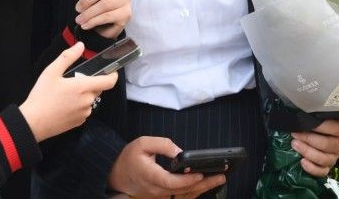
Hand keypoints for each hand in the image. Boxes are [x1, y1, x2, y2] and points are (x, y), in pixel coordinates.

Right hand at [20, 43, 116, 141]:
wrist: (33, 123)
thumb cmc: (41, 96)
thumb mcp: (51, 72)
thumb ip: (67, 57)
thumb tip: (80, 46)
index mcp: (83, 87)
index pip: (108, 82)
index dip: (113, 75)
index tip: (111, 71)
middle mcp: (87, 101)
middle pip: (97, 89)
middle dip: (90, 83)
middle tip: (72, 81)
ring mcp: (84, 113)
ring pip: (90, 100)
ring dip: (84, 95)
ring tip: (65, 94)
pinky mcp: (79, 122)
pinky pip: (84, 110)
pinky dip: (78, 106)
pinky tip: (64, 105)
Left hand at [75, 0, 130, 38]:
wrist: (102, 24)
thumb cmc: (94, 3)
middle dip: (87, 1)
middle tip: (77, 9)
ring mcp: (126, 0)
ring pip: (105, 4)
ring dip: (89, 14)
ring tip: (79, 20)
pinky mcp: (126, 14)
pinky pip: (108, 16)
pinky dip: (94, 21)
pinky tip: (86, 25)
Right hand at [107, 136, 226, 197]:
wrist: (117, 176)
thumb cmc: (129, 159)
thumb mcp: (141, 144)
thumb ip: (162, 145)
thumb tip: (180, 152)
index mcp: (152, 177)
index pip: (173, 182)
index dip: (188, 179)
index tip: (201, 173)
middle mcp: (158, 190)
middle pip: (184, 191)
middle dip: (204, 183)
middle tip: (221, 176)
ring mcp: (161, 196)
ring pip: (184, 195)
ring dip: (202, 188)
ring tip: (218, 179)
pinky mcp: (163, 197)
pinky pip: (181, 197)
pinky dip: (194, 192)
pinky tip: (205, 185)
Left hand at [291, 118, 338, 176]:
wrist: (326, 135)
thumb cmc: (321, 124)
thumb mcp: (321, 117)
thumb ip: (316, 116)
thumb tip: (302, 114)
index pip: (334, 128)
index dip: (319, 126)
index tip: (304, 122)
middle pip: (326, 145)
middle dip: (308, 139)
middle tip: (295, 134)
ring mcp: (334, 157)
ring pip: (323, 159)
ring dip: (307, 152)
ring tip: (294, 144)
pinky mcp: (328, 167)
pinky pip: (322, 172)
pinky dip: (312, 168)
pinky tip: (302, 161)